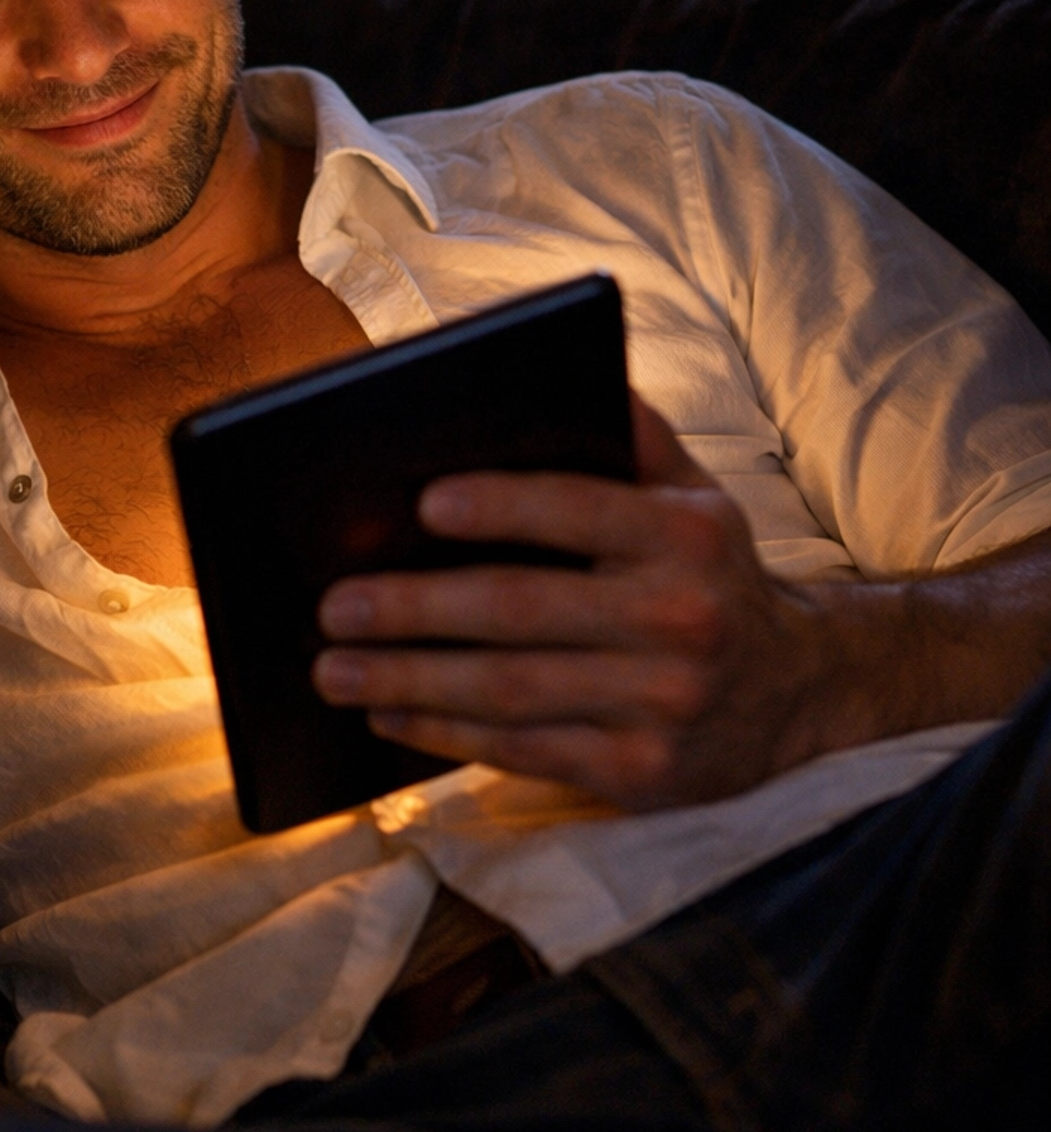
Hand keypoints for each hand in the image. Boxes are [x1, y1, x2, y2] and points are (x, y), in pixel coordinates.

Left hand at [313, 394, 830, 811]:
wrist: (801, 692)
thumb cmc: (710, 573)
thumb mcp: (693, 494)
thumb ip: (630, 434)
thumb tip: (548, 359)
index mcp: (688, 535)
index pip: (580, 510)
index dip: (502, 506)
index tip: (423, 502)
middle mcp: (681, 619)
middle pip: (521, 612)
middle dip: (415, 609)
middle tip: (333, 605)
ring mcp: (662, 704)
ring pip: (510, 691)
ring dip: (409, 680)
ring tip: (331, 668)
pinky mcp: (641, 772)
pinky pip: (523, 750)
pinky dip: (445, 735)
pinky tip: (387, 714)